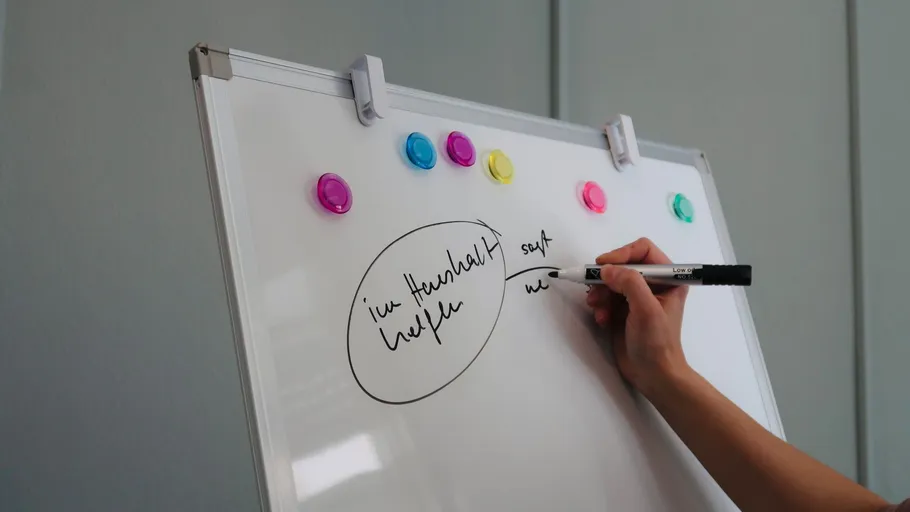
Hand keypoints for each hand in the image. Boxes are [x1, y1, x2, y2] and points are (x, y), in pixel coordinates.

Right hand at [586, 238, 690, 396]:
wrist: (653, 375)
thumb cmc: (657, 343)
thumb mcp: (646, 310)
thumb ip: (629, 283)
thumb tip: (606, 269)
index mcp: (669, 278)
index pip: (643, 250)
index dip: (622, 254)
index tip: (604, 266)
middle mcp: (653, 283)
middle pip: (623, 264)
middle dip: (607, 277)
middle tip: (594, 289)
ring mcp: (637, 297)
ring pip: (611, 281)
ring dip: (600, 293)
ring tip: (597, 308)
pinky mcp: (623, 309)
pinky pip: (606, 297)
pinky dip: (600, 306)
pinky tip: (602, 319)